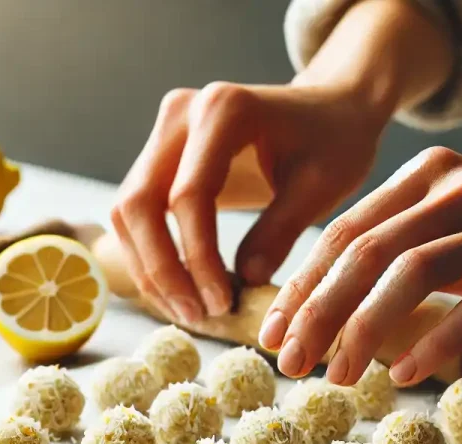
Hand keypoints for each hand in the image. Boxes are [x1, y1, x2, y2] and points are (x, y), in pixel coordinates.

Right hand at [111, 81, 383, 324]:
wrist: (329, 111)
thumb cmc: (333, 145)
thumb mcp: (320, 188)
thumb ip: (279, 231)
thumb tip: (245, 281)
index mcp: (224, 109)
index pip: (189, 196)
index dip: (198, 259)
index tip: (221, 304)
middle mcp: (182, 113)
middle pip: (140, 202)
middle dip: (163, 269)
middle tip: (196, 316)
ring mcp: (166, 132)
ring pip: (128, 211)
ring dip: (150, 268)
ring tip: (188, 312)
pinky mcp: (162, 156)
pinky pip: (139, 212)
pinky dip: (152, 255)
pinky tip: (181, 291)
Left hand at [260, 146, 461, 385]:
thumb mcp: (453, 226)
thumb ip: (397, 249)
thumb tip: (326, 302)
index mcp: (426, 179)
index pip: (343, 234)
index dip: (301, 287)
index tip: (273, 334)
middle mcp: (457, 192)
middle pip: (365, 253)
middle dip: (317, 313)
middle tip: (288, 363)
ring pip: (412, 276)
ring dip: (364, 331)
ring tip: (337, 377)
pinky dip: (437, 343)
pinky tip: (407, 375)